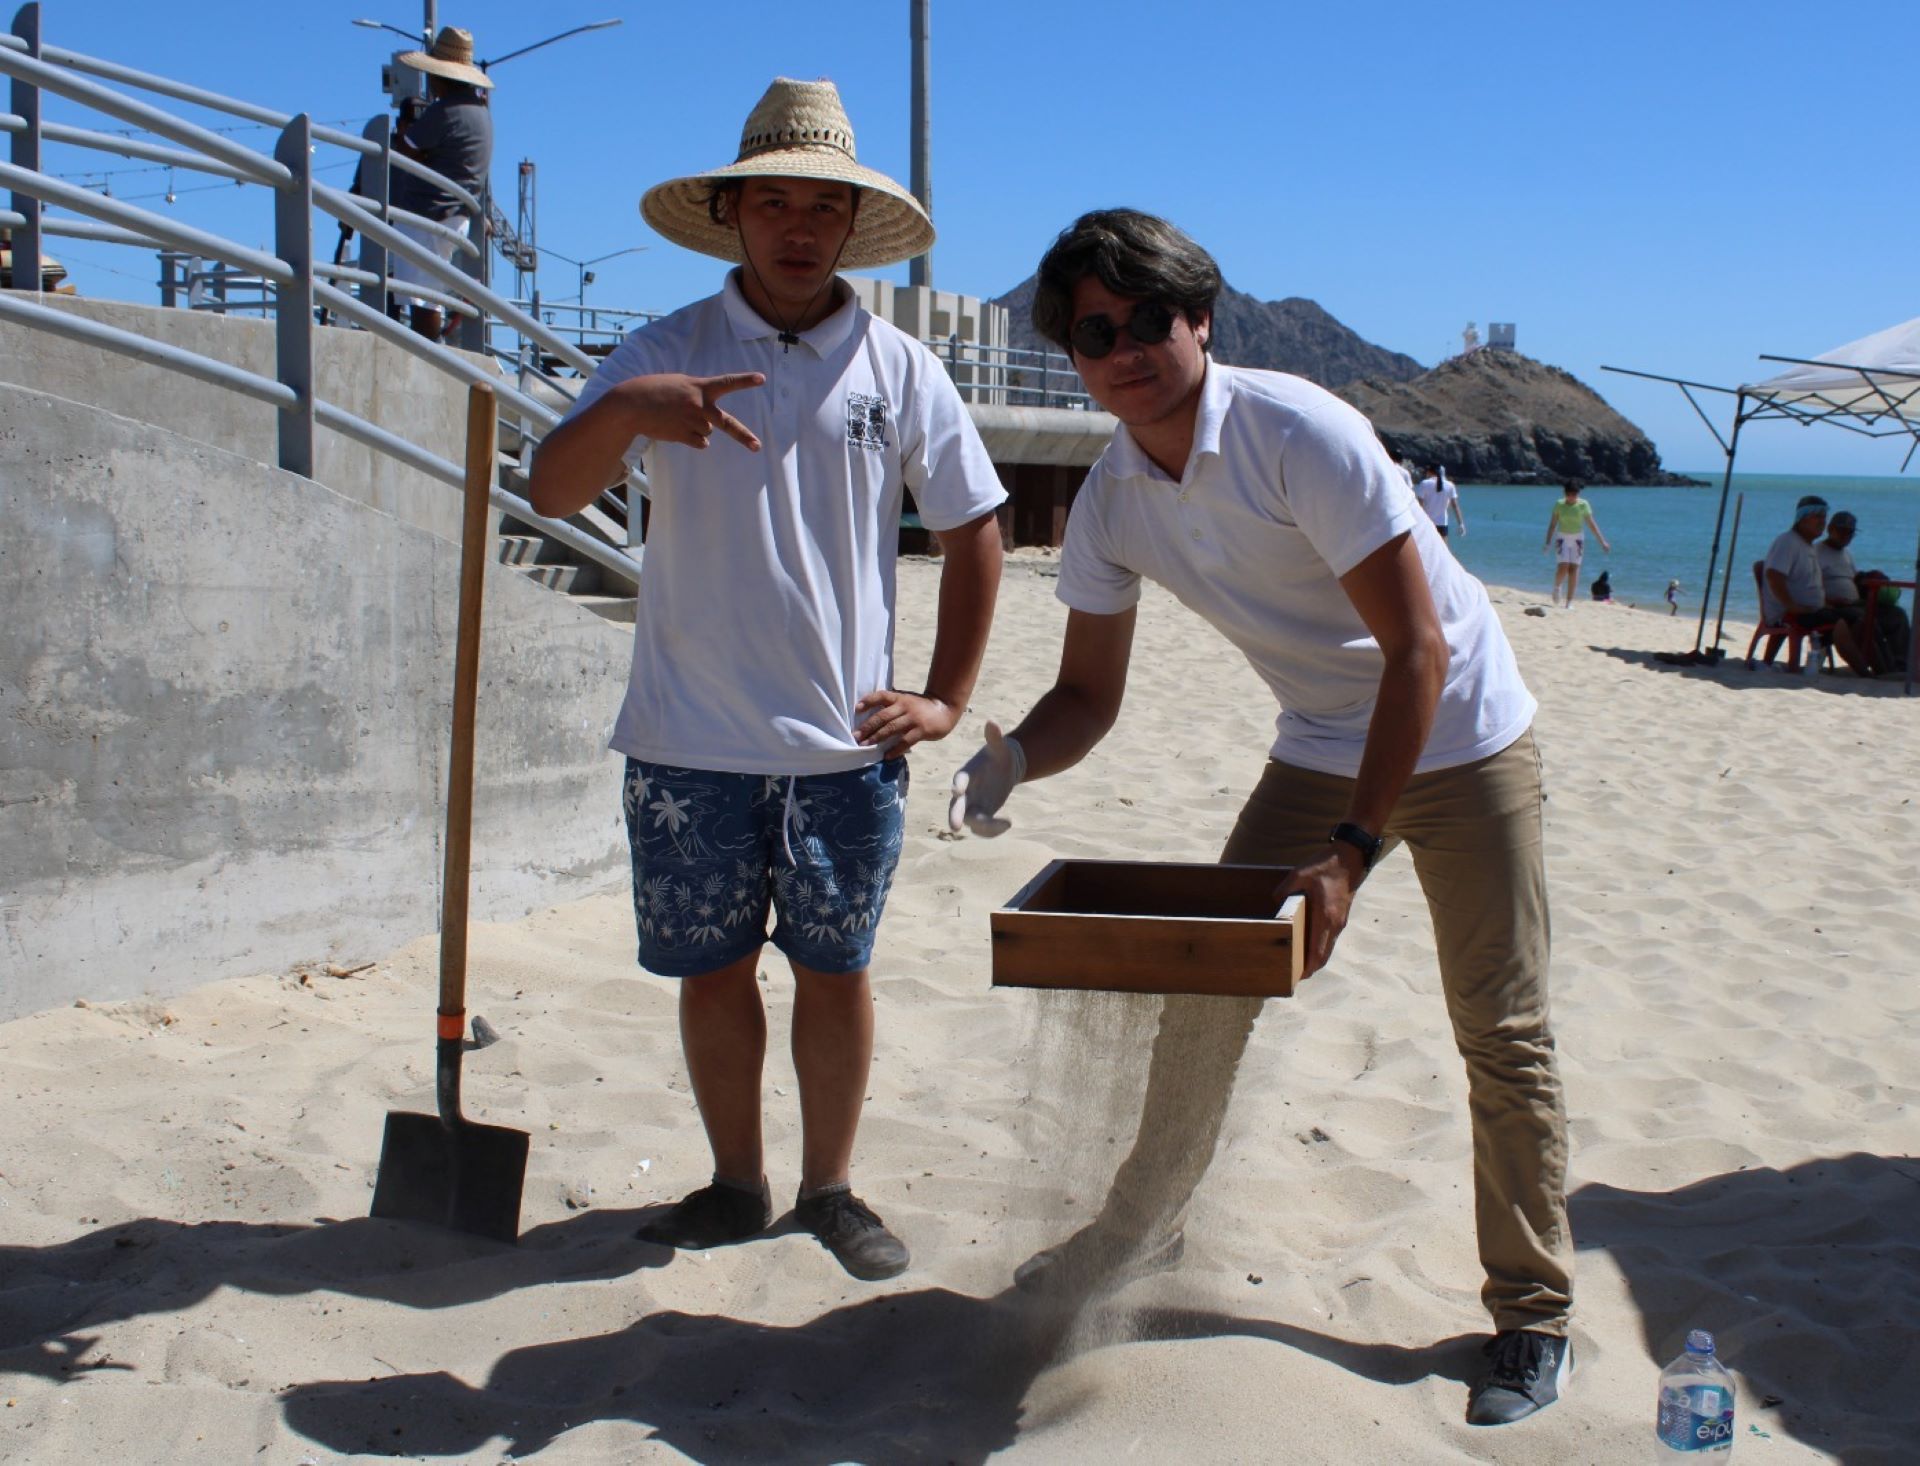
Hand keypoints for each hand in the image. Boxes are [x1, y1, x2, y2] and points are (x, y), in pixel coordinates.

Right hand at [615, 372, 763, 451]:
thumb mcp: (679, 384)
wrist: (631, 404)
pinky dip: (692, 439)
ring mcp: (692, 421)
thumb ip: (698, 396)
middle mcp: (699, 405)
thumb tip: (710, 426)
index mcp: (699, 387)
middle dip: (743, 436)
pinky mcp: (683, 435)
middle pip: (728, 424)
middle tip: (757, 446)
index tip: (762, 379)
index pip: (727, 382)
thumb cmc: (654, 390)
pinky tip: (676, 428)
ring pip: (707, 432)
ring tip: (677, 417)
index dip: (745, 380)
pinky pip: (699, 443)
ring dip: (697, 427)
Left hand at [854, 689, 959, 758]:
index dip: (869, 701)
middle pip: (883, 716)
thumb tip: (870, 713)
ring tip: (866, 745)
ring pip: (892, 728)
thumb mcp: (906, 700)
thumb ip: (892, 704)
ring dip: (877, 737)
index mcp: (900, 698)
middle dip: (868, 726)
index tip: (856, 708)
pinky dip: (895, 749)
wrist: (944, 709)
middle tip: (856, 736)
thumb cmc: (920, 706)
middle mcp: (905, 706)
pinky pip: (906, 741)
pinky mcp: (921, 731)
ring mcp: (913, 719)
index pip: (882, 696)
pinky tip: (886, 755)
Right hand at [947, 721, 1025, 836]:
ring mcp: (973, 806)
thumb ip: (994, 736)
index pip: (959, 780)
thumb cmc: (999, 755)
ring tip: (1004, 824)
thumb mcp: (999, 746)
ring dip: (983, 826)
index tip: (957, 792)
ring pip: (972, 821)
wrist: (1005, 769)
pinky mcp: (983, 815)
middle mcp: (965, 793)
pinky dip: (993, 830)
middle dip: (955, 816)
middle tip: (955, 827)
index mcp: (966, 774)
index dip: (958, 786)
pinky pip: (983, 828)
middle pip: (956, 807)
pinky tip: (1007, 824)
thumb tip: (992, 721)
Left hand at [1273, 847, 1364, 978]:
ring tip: (1298, 962)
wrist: (1350, 857)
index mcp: (1325, 917)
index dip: (1308, 968)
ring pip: (1328, 948)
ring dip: (1316, 958)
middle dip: (1310, 968)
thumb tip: (1275, 903)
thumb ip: (1284, 890)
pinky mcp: (1341, 916)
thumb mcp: (1299, 874)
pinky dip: (1320, 947)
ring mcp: (1340, 921)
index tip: (1297, 978)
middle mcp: (1335, 924)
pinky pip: (1331, 938)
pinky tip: (1308, 944)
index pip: (1318, 952)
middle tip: (1294, 975)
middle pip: (1324, 956)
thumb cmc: (1326, 865)